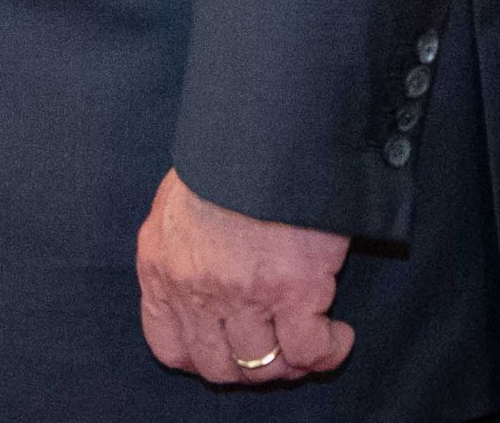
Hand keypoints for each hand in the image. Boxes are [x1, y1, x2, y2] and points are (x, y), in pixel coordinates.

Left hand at [134, 168, 350, 387]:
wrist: (263, 132)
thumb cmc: (225, 157)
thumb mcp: (179, 201)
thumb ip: (182, 245)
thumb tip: (200, 270)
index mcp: (161, 265)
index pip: (169, 345)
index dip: (202, 359)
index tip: (229, 353)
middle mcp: (195, 289)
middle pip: (219, 366)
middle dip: (251, 367)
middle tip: (279, 351)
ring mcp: (242, 295)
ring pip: (265, 366)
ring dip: (290, 363)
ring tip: (309, 339)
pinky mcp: (291, 292)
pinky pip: (310, 351)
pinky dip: (329, 351)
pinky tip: (337, 334)